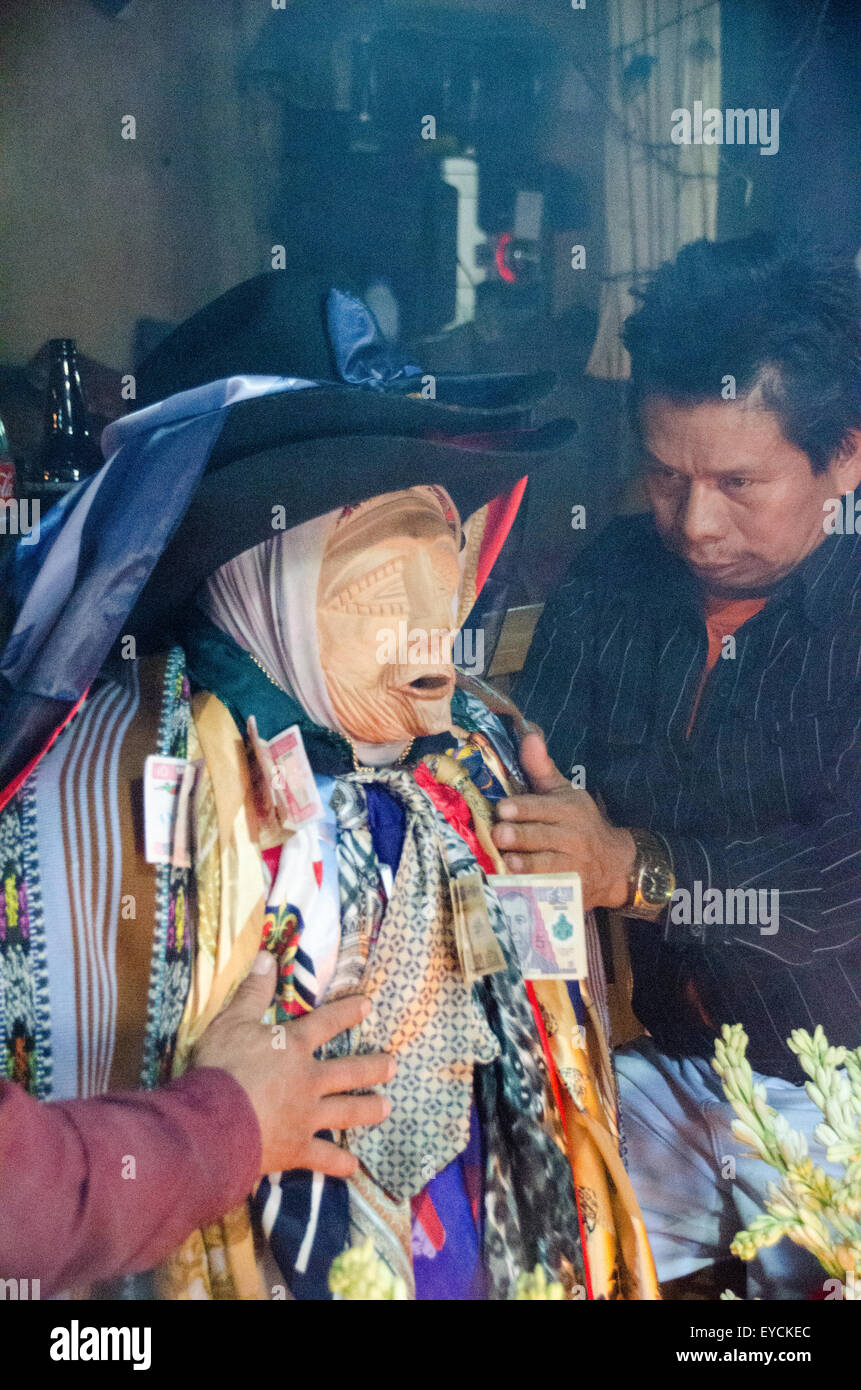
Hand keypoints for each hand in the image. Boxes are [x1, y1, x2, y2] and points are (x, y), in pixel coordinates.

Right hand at [192, 953, 394, 1177]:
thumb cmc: (220, 1068)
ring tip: (388, 1107)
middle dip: (374, 1067)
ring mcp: (307, 1117)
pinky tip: (353, 1168)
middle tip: (394, 1065)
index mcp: (294, 1046)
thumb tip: (267, 957)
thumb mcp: (230, 1021)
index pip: (327, 1023)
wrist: (213, 1124)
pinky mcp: (297, 1149)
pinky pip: (324, 1158)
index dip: (348, 1012)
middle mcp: (309, 1080)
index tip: (370, 1005)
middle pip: (349, 1071)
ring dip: (369, 1109)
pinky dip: (339, 1164)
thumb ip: (252, 992)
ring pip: (347, 1112)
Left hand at [491, 731, 635, 911]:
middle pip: (543, 838)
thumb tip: (528, 732)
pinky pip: (550, 892)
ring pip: (547, 867)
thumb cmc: (579, 823)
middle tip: (499, 835)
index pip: (544, 808)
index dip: (524, 809)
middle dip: (521, 837)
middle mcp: (572, 839)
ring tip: (506, 862)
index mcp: (569, 810)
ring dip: (526, 865)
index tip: (504, 809)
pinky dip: (533, 891)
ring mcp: (572, 869)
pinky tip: (515, 889)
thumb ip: (540, 767)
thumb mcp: (564, 793)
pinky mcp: (570, 893)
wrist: (614, 865)